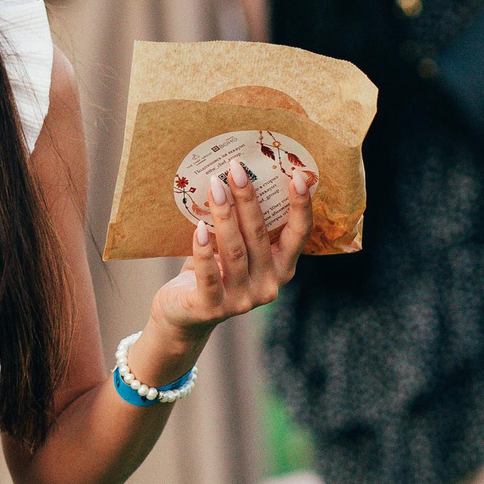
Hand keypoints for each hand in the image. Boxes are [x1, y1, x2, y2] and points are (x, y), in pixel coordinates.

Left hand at [152, 160, 313, 333]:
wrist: (183, 315)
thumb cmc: (213, 270)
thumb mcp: (234, 248)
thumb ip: (242, 225)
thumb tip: (235, 176)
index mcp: (281, 268)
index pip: (299, 234)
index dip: (300, 206)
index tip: (296, 174)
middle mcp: (268, 285)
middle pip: (259, 236)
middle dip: (248, 199)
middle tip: (236, 168)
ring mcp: (242, 300)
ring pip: (235, 252)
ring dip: (224, 216)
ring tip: (215, 186)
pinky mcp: (212, 308)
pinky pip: (208, 276)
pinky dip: (202, 250)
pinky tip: (197, 228)